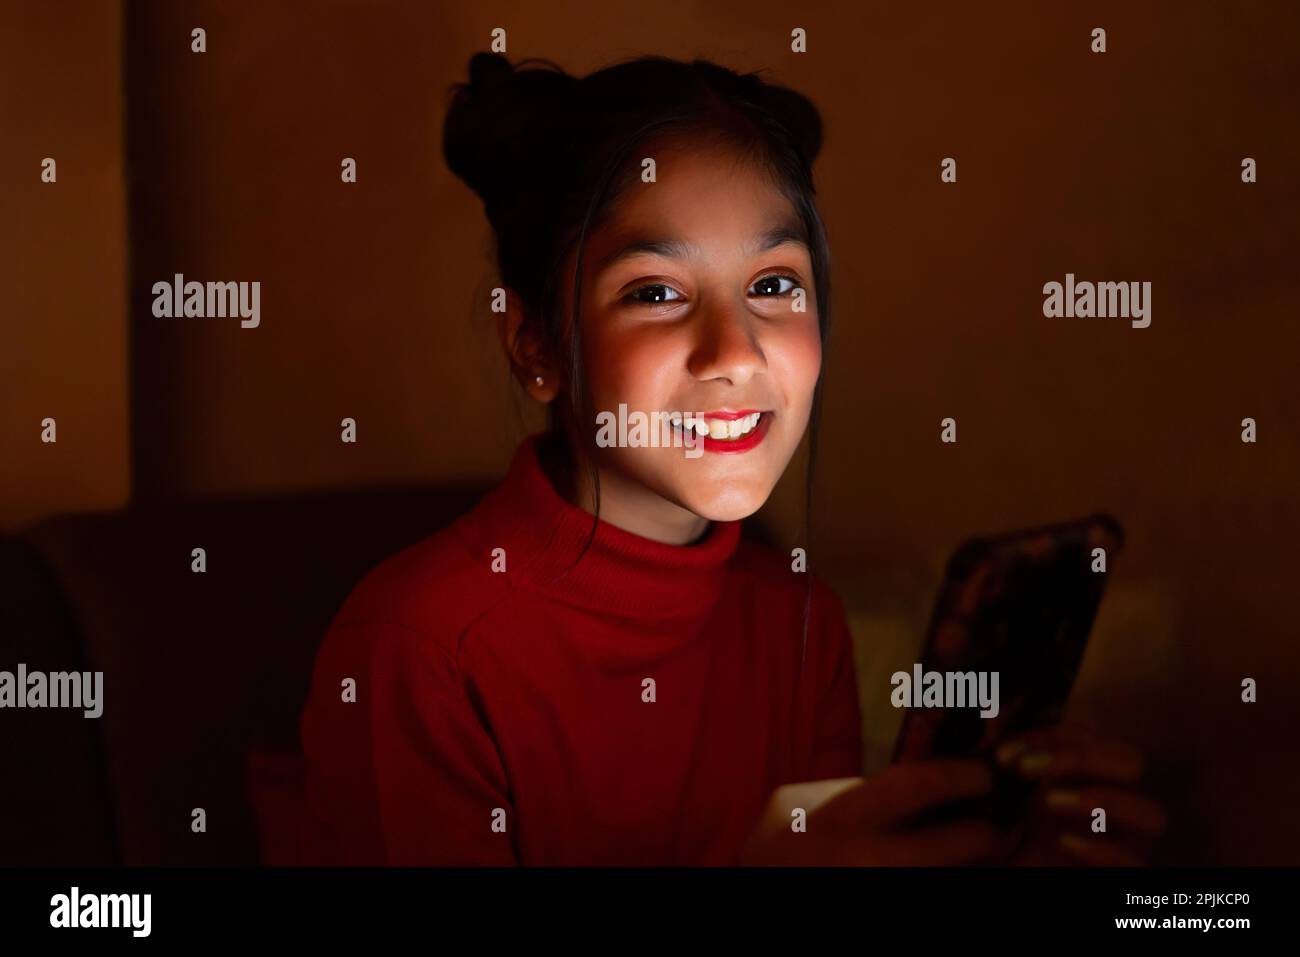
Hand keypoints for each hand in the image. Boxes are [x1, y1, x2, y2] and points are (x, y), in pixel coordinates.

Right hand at [739, 760, 1014, 865]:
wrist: (756, 891)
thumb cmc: (774, 849)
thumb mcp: (797, 804)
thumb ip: (850, 790)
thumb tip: (908, 778)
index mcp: (844, 818)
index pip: (915, 784)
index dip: (960, 775)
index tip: (983, 775)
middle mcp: (868, 860)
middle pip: (952, 846)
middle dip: (985, 835)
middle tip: (999, 825)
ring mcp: (880, 891)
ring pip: (948, 877)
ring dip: (972, 865)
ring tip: (984, 850)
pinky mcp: (887, 912)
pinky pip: (934, 887)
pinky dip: (947, 878)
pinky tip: (952, 870)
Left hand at [994, 725, 1166, 865]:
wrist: (1030, 869)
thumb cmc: (1021, 836)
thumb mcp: (1013, 797)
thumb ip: (1013, 768)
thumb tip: (994, 736)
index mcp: (1092, 777)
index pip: (1088, 738)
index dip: (1048, 736)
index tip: (1005, 752)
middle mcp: (1119, 803)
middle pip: (1129, 762)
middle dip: (1079, 756)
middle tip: (1025, 768)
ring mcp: (1131, 841)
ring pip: (1150, 812)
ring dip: (1100, 799)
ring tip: (1048, 801)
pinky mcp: (1128, 871)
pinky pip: (1135, 861)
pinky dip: (1101, 850)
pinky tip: (1064, 842)